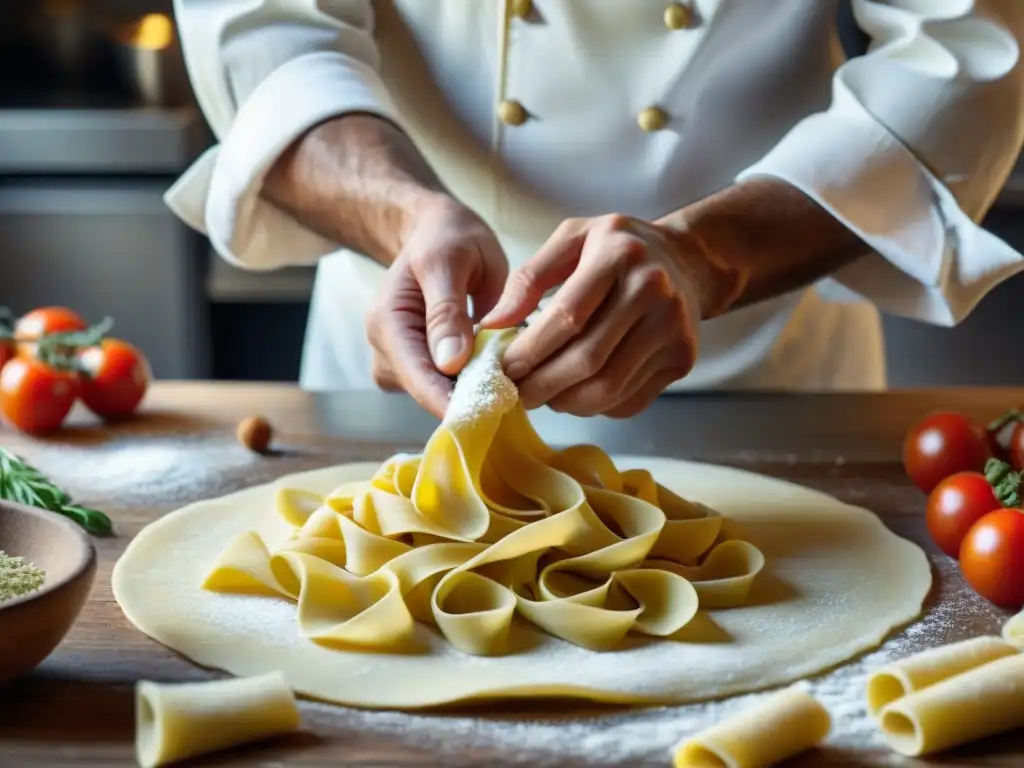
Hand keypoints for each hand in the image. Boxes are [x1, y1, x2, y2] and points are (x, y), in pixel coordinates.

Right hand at [367, 199, 508, 417]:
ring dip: (472, 390)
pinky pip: (444, 386)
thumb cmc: (446, 238)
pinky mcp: (417, 367)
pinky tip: (492, 368)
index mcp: (387, 323)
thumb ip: (448, 310)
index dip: (454, 402)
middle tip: (514, 392)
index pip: (418, 378)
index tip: (494, 411)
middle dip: (468, 398)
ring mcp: (399, 362)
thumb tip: (450, 364)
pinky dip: (470, 382)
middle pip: (427, 393)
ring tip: (506, 374)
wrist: (437, 232)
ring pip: (438, 395)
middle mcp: (385, 350)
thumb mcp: (450, 260)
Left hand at [480, 214, 710, 417]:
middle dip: (543, 385)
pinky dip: (597, 407)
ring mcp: (672, 328)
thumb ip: (529, 278)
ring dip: (567, 403)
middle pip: (587, 359)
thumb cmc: (618, 249)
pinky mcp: (683, 359)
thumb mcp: (572, 239)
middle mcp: (652, 290)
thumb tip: (492, 324)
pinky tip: (579, 394)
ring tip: (544, 397)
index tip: (505, 368)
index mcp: (619, 254)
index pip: (567, 316)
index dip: (531, 350)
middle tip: (518, 394)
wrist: (688, 261)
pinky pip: (630, 400)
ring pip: (608, 388)